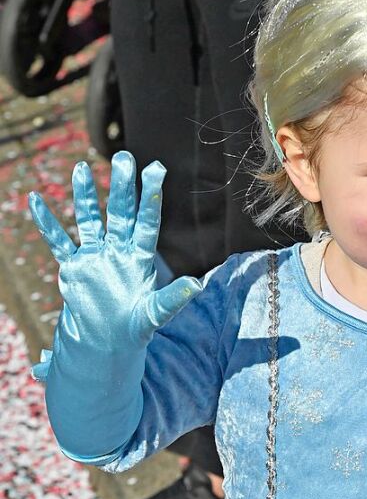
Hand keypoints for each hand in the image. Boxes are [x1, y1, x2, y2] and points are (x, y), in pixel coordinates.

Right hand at [29, 151, 200, 354]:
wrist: (107, 343)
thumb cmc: (135, 329)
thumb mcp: (154, 315)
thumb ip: (173, 299)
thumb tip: (197, 285)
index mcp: (140, 259)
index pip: (147, 222)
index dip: (151, 197)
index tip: (156, 169)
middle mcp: (118, 251)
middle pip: (120, 213)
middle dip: (121, 186)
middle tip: (123, 156)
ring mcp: (95, 257)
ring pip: (89, 219)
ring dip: (84, 195)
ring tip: (80, 167)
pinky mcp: (74, 268)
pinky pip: (58, 241)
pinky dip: (47, 222)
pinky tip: (35, 200)